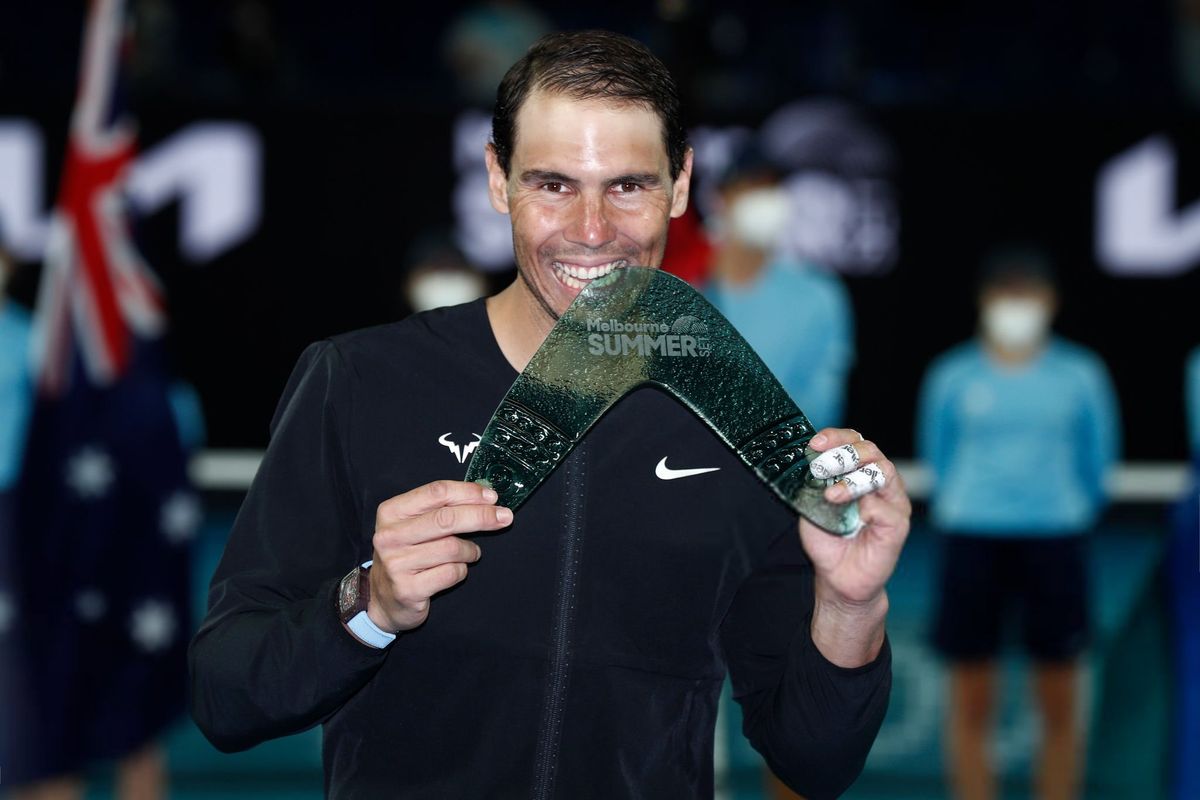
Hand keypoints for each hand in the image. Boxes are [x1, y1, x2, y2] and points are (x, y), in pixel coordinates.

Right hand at [368, 480, 511, 631]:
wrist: (384, 599)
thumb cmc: (408, 554)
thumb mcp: (414, 525)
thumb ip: (442, 508)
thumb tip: (485, 495)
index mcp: (391, 512)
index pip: (436, 493)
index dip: (468, 493)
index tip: (492, 497)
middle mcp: (390, 536)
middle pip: (446, 519)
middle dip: (481, 516)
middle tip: (505, 517)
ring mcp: (396, 564)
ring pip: (452, 548)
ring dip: (471, 550)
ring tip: (470, 553)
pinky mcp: (408, 589)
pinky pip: (451, 573)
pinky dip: (462, 570)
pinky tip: (455, 570)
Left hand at [800, 428, 911, 665]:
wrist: (837, 578)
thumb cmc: (828, 541)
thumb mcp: (812, 507)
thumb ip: (815, 485)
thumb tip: (813, 466)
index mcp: (858, 473)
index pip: (854, 441)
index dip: (836, 437)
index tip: (814, 444)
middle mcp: (879, 483)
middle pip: (871, 450)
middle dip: (845, 454)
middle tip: (822, 468)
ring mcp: (891, 502)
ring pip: (884, 471)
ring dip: (855, 480)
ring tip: (833, 496)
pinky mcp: (898, 526)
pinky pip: (887, 508)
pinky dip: (869, 508)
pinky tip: (856, 518)